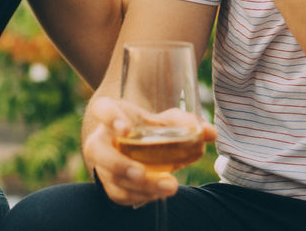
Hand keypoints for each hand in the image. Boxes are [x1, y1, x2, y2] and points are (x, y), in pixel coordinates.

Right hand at [83, 97, 216, 207]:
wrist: (142, 143)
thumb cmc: (152, 127)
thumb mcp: (169, 120)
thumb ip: (187, 123)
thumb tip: (209, 133)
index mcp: (112, 114)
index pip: (103, 110)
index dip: (111, 118)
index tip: (127, 128)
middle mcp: (101, 138)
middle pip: (96, 151)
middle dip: (118, 164)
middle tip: (141, 173)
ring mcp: (103, 163)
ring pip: (111, 178)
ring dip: (139, 186)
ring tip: (169, 186)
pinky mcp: (110, 183)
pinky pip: (119, 195)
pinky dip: (140, 196)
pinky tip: (159, 193)